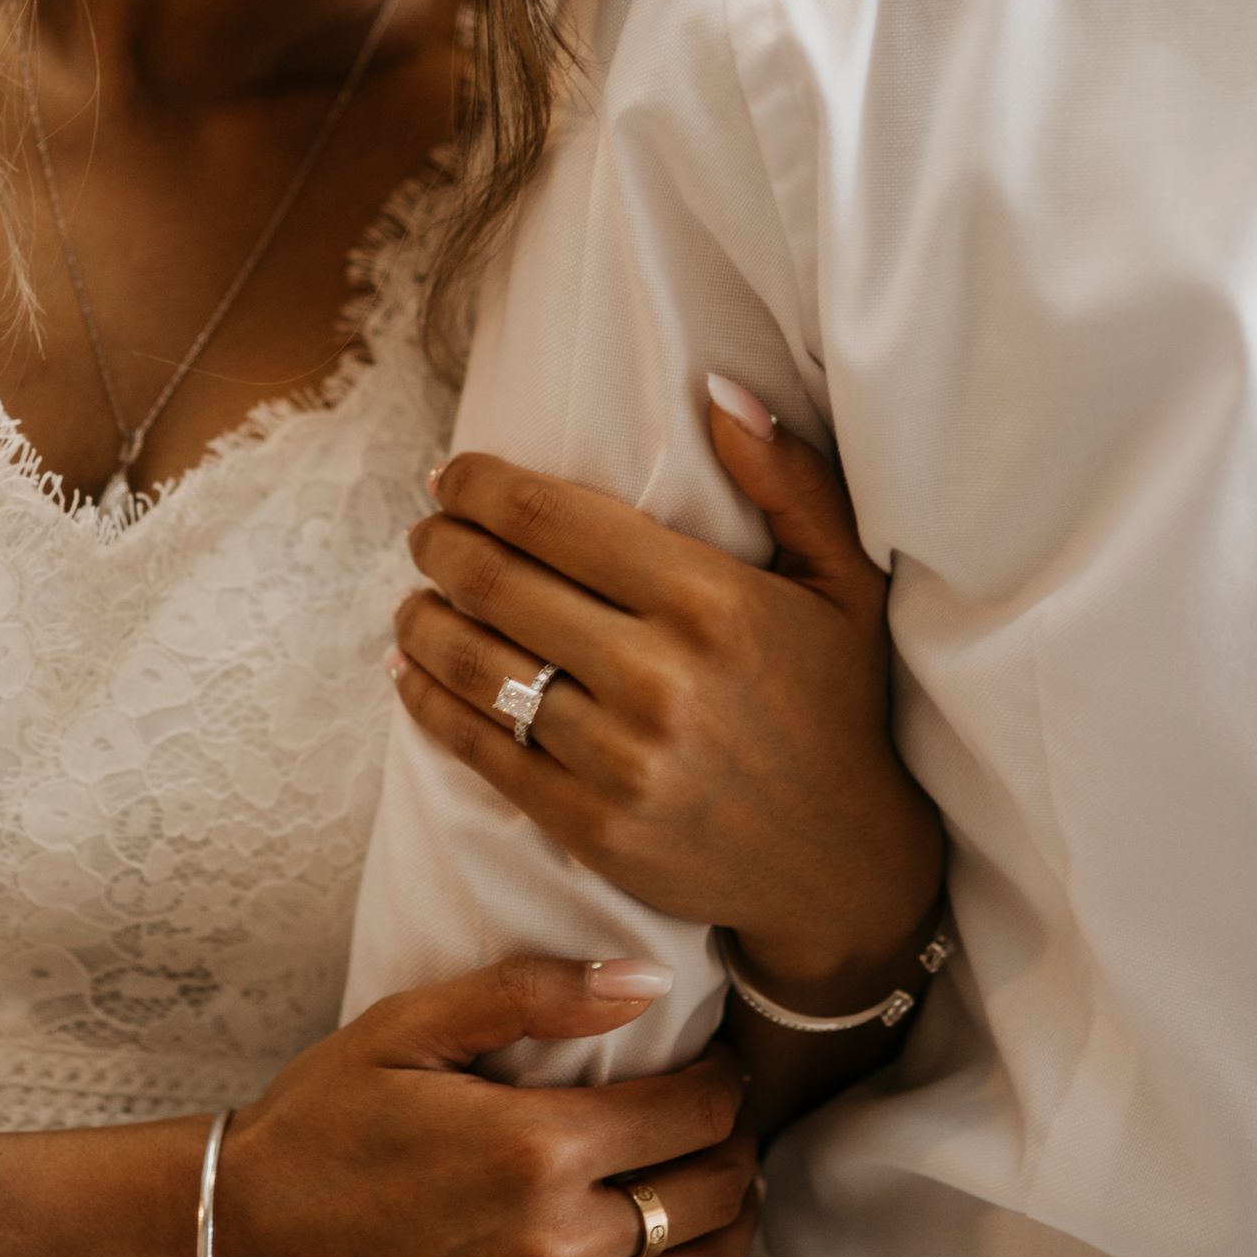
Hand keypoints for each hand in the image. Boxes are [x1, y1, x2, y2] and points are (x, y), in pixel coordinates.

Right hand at [215, 955, 777, 1256]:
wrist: (244, 1242)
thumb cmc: (322, 1121)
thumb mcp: (412, 1025)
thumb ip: (534, 993)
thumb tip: (648, 981)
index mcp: (534, 1150)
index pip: (689, 1115)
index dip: (724, 1082)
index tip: (720, 1062)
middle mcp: (555, 1243)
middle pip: (708, 1195)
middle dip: (738, 1147)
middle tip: (731, 1116)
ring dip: (737, 1225)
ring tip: (738, 1183)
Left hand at [390, 382, 943, 1012]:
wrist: (843, 866)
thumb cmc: (838, 706)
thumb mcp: (845, 584)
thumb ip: (788, 480)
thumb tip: (720, 391)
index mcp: (710, 601)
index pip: (552, 520)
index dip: (481, 488)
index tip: (453, 477)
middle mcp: (658, 677)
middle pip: (497, 584)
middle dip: (440, 544)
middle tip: (425, 532)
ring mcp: (619, 759)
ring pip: (477, 666)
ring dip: (422, 620)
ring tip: (414, 597)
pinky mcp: (590, 827)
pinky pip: (480, 750)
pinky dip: (428, 702)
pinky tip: (411, 673)